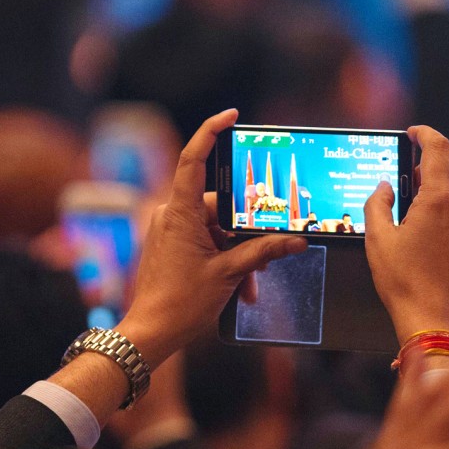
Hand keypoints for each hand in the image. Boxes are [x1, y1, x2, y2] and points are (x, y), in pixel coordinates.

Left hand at [116, 109, 306, 368]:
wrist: (151, 332)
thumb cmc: (181, 304)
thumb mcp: (229, 274)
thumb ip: (263, 252)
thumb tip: (297, 240)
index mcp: (181, 212)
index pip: (194, 159)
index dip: (211, 132)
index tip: (231, 116)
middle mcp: (172, 215)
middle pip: (220, 206)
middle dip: (246, 233)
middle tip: (266, 255)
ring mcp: (170, 230)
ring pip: (216, 229)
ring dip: (238, 254)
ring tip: (249, 284)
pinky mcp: (172, 245)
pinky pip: (206, 241)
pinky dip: (224, 259)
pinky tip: (239, 286)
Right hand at [364, 126, 448, 341]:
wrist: (436, 322)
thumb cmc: (404, 284)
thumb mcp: (377, 241)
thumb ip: (377, 205)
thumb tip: (384, 188)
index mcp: (439, 201)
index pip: (438, 148)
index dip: (425, 133)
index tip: (414, 132)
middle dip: (442, 154)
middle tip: (417, 167)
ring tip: (426, 193)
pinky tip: (439, 217)